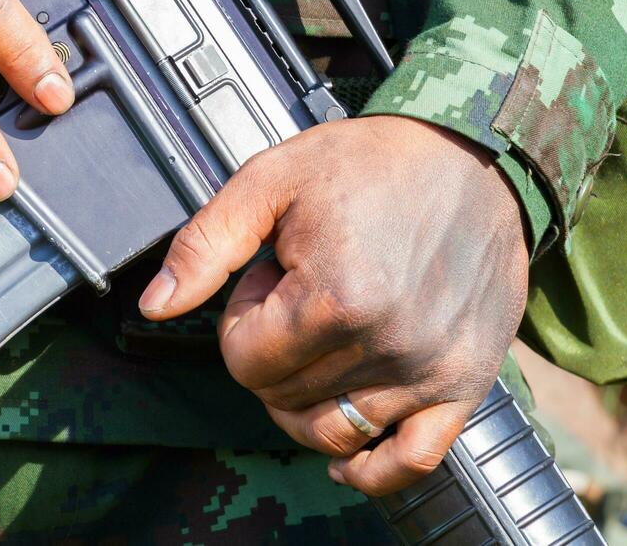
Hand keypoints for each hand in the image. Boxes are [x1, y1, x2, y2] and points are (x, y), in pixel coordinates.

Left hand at [139, 115, 528, 494]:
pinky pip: (412, 461)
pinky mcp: (465, 385)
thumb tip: (155, 306)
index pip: (243, 362)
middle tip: (301, 292)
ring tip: (324, 337)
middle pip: (282, 398)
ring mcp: (430, 372)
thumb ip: (205, 245)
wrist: (471, 157)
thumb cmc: (371, 163)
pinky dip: (371, 468)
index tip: (271, 276)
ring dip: (306, 397)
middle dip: (274, 348)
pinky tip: (345, 455)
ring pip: (332, 434)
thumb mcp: (271, 180)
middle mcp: (388, 346)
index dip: (243, 316)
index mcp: (336, 297)